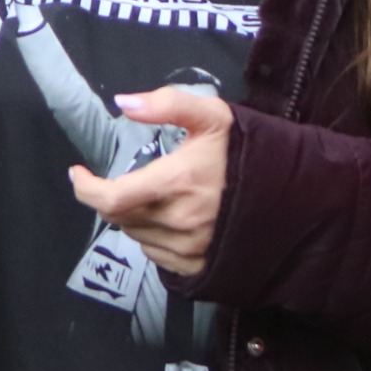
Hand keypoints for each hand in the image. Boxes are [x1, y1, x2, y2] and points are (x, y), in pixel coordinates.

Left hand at [68, 86, 232, 275]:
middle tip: (120, 180)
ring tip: (150, 196)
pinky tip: (166, 218)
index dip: (86, 189)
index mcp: (177, 183)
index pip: (111, 199)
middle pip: (119, 218)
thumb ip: (166, 104)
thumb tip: (123, 103)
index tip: (77, 174)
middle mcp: (179, 222)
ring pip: (136, 236)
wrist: (292, 195)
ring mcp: (190, 249)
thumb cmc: (246, 151)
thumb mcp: (212, 115)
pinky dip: (151, 236)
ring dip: (131, 217)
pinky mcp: (199, 267)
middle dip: (110, 197)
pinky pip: (157, 255)